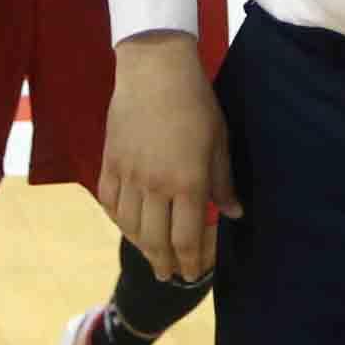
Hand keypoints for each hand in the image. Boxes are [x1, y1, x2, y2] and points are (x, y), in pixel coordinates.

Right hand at [98, 33, 238, 283]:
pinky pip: (109, 203)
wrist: (155, 69)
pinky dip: (118, 219)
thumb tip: (234, 214)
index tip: (193, 274)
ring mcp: (128, 175)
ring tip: (151, 253)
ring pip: (129, 226)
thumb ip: (223, 182)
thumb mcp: (219, 141)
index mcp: (187, 182)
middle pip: (155, 240)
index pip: (186, 239)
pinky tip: (127, 223)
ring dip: (141, 245)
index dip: (189, 262)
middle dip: (164, 264)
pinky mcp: (110, 162)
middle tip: (169, 275)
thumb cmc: (196, 103)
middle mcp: (155, 186)